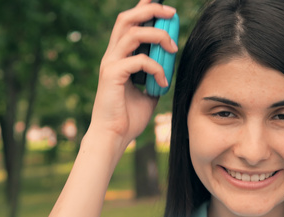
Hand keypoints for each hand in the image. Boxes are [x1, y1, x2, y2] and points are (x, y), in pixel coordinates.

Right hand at [88, 0, 177, 150]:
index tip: (165, 8)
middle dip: (151, 10)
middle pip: (127, 18)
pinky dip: (156, 68)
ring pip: (132, 33)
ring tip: (173, 48)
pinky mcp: (111, 75)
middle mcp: (112, 56)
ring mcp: (110, 64)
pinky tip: (163, 82)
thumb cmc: (128, 118)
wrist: (113, 137)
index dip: (144, 8)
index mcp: (118, 57)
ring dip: (158, 36)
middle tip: (172, 13)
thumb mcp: (148, 94)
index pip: (129, 23)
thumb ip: (155, 78)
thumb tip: (169, 70)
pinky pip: (139, 61)